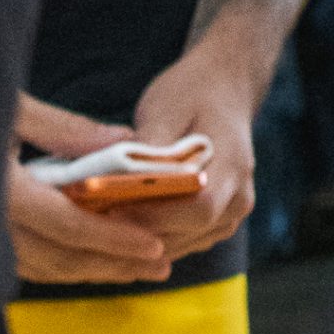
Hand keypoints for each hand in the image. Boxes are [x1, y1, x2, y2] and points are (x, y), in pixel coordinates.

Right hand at [7, 93, 171, 285]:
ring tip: (142, 266)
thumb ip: (66, 130)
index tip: (155, 243)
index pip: (67, 225)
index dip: (114, 238)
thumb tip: (122, 143)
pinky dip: (67, 263)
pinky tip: (94, 259)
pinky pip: (30, 262)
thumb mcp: (12, 106)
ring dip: (96, 268)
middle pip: (63, 257)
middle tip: (162, 263)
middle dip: (116, 262)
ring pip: (47, 266)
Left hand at [115, 42, 256, 262]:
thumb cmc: (193, 93)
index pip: (201, 207)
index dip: (157, 213)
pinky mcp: (215, 224)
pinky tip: (119, 223)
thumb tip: (118, 178)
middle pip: (188, 232)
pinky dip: (150, 236)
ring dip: (141, 238)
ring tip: (100, 222)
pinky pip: (180, 241)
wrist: (223, 89)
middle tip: (95, 219)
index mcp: (234, 164)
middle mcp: (238, 198)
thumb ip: (149, 144)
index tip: (113, 207)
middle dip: (140, 229)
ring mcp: (230, 215)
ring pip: (181, 244)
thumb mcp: (168, 107)